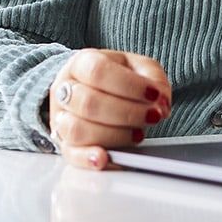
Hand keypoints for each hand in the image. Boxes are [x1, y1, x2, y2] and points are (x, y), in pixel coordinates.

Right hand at [47, 48, 171, 170]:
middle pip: (88, 103)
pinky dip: (88, 159)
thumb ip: (153, 78)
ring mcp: (60, 117)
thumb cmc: (114, 77)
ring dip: (114, 135)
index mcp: (81, 63)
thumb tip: (161, 104)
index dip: (129, 85)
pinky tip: (105, 158)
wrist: (88, 88)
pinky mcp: (64, 144)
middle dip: (127, 113)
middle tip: (152, 116)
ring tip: (138, 134)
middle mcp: (65, 89)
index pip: (98, 71)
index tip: (154, 94)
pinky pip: (71, 155)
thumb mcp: (137, 66)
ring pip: (78, 130)